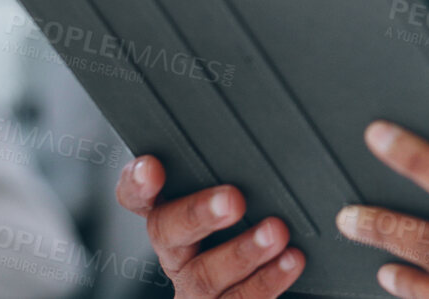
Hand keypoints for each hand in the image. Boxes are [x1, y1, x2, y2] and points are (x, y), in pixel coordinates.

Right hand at [115, 156, 303, 297]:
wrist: (266, 281)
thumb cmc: (256, 223)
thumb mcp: (243, 196)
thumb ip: (242, 174)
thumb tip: (273, 145)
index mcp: (171, 217)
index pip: (137, 196)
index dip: (137, 183)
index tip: (151, 167)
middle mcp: (176, 253)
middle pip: (166, 232)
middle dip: (198, 214)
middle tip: (233, 199)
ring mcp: (194, 291)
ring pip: (203, 276)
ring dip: (242, 252)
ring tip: (276, 232)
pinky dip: (267, 281)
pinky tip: (291, 261)